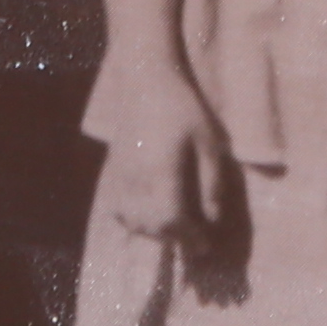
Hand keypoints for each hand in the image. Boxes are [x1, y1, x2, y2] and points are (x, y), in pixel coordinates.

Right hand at [89, 49, 239, 255]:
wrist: (146, 80)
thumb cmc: (184, 107)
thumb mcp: (208, 142)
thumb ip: (211, 183)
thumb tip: (213, 219)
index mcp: (161, 172)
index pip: (171, 221)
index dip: (188, 239)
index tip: (205, 245)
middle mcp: (135, 179)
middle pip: (149, 227)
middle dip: (172, 238)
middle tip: (194, 237)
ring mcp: (120, 175)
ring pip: (130, 221)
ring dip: (152, 232)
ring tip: (174, 227)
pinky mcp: (113, 170)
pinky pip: (117, 208)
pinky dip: (133, 220)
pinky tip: (149, 215)